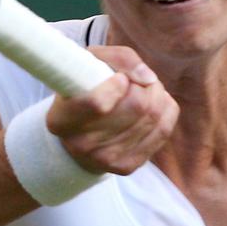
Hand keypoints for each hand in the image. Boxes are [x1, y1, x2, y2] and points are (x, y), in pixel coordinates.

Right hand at [46, 45, 178, 175]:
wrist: (80, 136)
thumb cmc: (85, 90)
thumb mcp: (90, 64)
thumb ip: (119, 58)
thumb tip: (148, 78)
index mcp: (62, 119)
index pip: (98, 103)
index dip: (118, 84)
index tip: (120, 78)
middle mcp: (81, 144)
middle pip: (136, 105)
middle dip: (144, 85)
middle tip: (136, 80)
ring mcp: (105, 159)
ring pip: (154, 116)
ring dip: (156, 94)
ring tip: (143, 90)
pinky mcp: (127, 167)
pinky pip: (163, 130)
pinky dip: (164, 110)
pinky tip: (152, 106)